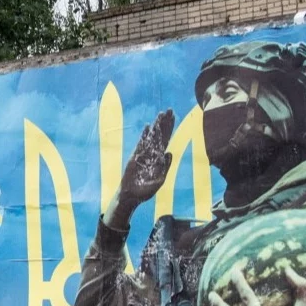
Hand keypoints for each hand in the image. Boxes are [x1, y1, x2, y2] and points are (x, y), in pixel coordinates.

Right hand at [107, 109, 173, 227]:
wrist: (131, 196)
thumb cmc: (145, 191)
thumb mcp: (160, 181)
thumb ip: (165, 167)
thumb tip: (170, 152)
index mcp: (160, 159)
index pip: (166, 140)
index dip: (170, 128)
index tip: (174, 117)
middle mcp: (152, 154)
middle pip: (160, 135)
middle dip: (165, 123)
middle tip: (170, 110)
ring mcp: (143, 154)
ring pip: (152, 137)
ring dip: (157, 126)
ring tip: (161, 114)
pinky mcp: (135, 157)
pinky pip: (141, 144)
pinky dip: (145, 136)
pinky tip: (148, 127)